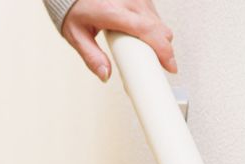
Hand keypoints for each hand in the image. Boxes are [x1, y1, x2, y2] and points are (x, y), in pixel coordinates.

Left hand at [59, 0, 176, 81]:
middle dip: (164, 49)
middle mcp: (129, 1)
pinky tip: (140, 33)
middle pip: (160, 28)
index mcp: (113, 12)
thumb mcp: (76, 36)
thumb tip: (105, 75)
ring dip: (157, 37)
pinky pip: (154, 13)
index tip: (170, 66)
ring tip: (143, 48)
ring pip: (159, 21)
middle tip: (159, 65)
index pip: (147, 31)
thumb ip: (91, 57)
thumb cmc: (74, 8)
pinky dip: (152, 26)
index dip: (163, 50)